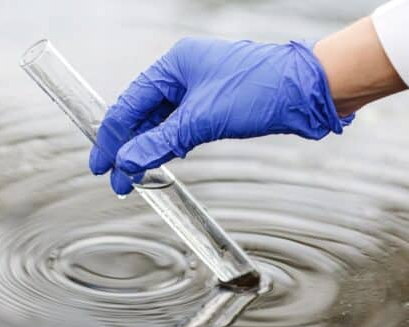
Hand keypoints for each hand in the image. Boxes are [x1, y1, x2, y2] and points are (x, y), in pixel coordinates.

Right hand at [89, 38, 352, 193]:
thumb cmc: (261, 90)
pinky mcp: (215, 105)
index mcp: (174, 65)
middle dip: (128, 147)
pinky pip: (181, 125)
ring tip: (135, 176)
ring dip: (148, 148)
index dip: (112, 137)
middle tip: (117, 179)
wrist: (308, 91)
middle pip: (142, 113)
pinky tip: (160, 159)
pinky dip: (169, 143)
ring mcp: (200, 89)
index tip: (101, 165)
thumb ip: (160, 141)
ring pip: (161, 121)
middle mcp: (183, 74)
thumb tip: (127, 162)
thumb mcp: (202, 118)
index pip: (130, 103)